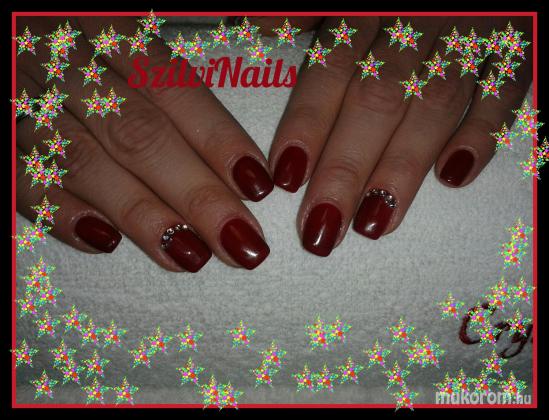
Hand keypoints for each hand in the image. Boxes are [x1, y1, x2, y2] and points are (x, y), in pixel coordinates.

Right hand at [16, 16, 273, 271]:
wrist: (11, 28)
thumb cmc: (80, 38)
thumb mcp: (121, 29)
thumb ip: (166, 74)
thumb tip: (233, 147)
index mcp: (109, 25)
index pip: (173, 89)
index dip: (218, 140)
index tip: (257, 186)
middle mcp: (66, 60)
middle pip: (138, 134)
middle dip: (195, 194)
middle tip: (240, 243)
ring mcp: (23, 99)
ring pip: (85, 163)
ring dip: (142, 215)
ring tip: (191, 256)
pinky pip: (20, 179)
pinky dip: (61, 214)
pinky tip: (107, 243)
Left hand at [250, 16, 531, 255]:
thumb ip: (304, 9)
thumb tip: (253, 28)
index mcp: (366, 3)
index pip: (332, 69)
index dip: (308, 123)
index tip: (287, 177)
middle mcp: (415, 20)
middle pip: (378, 100)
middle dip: (347, 167)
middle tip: (323, 226)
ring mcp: (468, 32)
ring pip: (435, 106)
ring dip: (403, 168)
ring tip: (373, 224)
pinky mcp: (514, 44)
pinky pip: (508, 88)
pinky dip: (483, 133)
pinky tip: (454, 177)